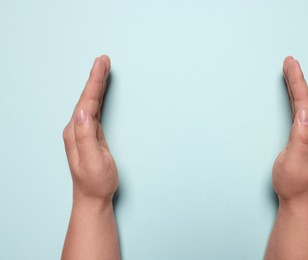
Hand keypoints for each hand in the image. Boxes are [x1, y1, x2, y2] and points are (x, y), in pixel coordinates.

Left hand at [62, 55, 117, 202]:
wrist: (93, 197)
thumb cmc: (95, 182)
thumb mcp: (92, 161)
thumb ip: (86, 136)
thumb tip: (82, 111)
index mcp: (76, 132)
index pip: (87, 101)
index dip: (95, 81)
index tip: (101, 64)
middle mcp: (76, 129)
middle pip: (87, 97)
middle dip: (95, 77)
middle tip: (103, 59)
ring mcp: (82, 131)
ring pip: (90, 101)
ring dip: (96, 84)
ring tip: (102, 68)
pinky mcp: (90, 135)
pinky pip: (94, 109)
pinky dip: (98, 96)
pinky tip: (100, 91)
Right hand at [272, 56, 307, 205]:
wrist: (298, 199)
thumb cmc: (294, 183)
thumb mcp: (295, 162)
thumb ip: (301, 137)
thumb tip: (305, 112)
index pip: (305, 102)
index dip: (297, 82)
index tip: (290, 64)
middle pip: (306, 98)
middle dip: (297, 78)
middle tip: (289, 61)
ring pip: (304, 103)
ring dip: (296, 86)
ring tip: (291, 71)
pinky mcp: (304, 137)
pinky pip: (300, 111)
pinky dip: (295, 98)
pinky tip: (293, 96)